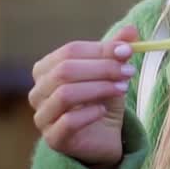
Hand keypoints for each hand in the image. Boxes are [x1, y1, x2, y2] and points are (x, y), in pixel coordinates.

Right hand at [28, 24, 138, 167]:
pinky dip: (89, 113)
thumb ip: (117, 51)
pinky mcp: (53, 139)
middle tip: (128, 71)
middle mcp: (38, 91)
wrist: (103, 139)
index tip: (127, 51)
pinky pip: (67, 122)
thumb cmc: (101, 101)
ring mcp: (42, 116)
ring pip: (65, 95)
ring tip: (122, 88)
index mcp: (46, 69)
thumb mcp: (111, 73)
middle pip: (65, 70)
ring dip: (98, 88)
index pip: (70, 51)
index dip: (99, 49)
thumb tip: (131, 29)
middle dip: (101, 69)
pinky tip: (104, 111)